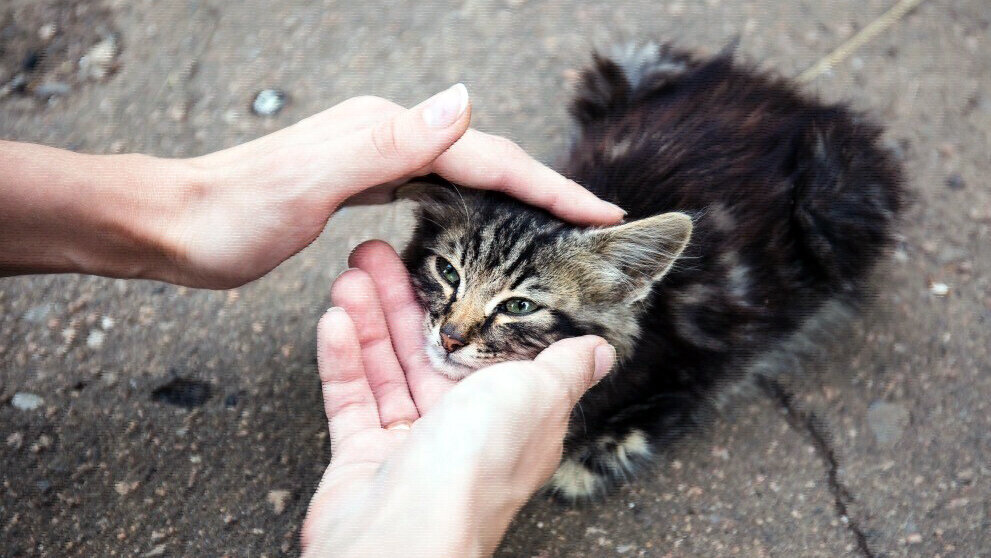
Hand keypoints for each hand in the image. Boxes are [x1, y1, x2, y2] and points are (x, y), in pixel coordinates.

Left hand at [163, 85, 623, 287]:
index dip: (546, 188)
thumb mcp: (308, 180)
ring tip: (555, 223)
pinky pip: (436, 189)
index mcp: (386, 135)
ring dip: (515, 196)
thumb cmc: (231, 214)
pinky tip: (481, 221)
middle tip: (593, 223)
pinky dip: (474, 204)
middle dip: (543, 190)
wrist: (174, 224)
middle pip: (485, 161)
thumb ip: (386, 141)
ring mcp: (374, 157)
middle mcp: (387, 137)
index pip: (487, 159)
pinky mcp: (361, 181)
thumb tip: (463, 101)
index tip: (597, 215)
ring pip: (465, 174)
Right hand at [300, 241, 615, 557]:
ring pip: (388, 368)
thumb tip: (600, 350)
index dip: (463, 302)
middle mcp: (464, 430)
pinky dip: (344, 359)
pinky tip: (334, 319)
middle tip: (376, 252)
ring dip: (369, 319)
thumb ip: (563, 365)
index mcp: (513, 415)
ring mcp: (412, 445)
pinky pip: (353, 399)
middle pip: (429, 349)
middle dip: (403, 299)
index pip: (486, 346)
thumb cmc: (476, 466)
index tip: (440, 264)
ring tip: (350, 272)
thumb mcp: (537, 396)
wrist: (405, 538)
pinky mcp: (365, 459)